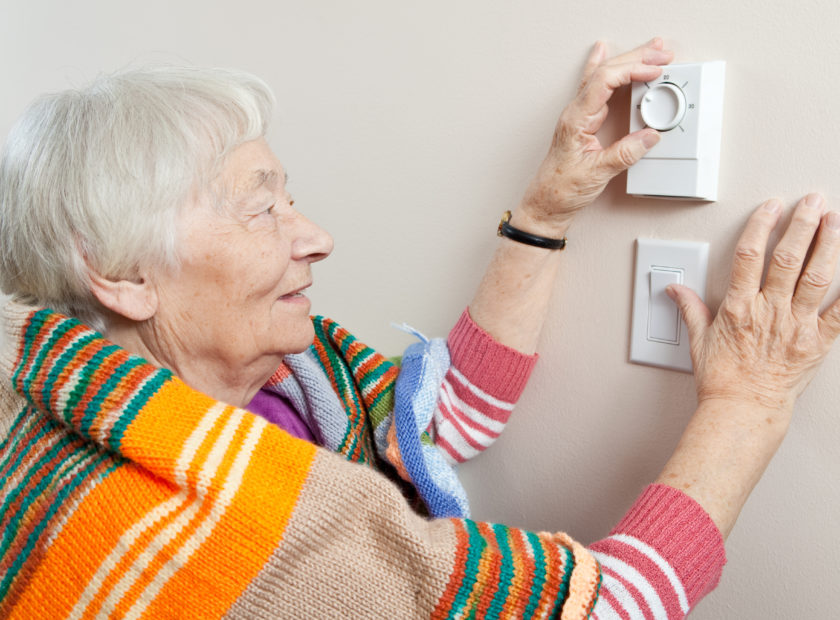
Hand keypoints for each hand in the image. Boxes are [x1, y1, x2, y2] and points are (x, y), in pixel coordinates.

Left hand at [514, 38, 672, 235]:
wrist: (546, 204)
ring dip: (627, 61)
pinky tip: (603, 53)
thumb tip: (651, 136)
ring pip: (602, 76)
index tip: (654, 70)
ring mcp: (578, 116)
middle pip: (605, 72)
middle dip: (636, 58)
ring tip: (649, 49)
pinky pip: (596, 87)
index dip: (631, 70)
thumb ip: (625, 153)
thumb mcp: (597, 173)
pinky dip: (606, 69)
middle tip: (661, 53)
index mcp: (576, 119)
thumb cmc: (561, 190)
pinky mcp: (582, 122)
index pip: (604, 81)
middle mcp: (575, 113)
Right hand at [668, 195, 839, 415]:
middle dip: (802, 224)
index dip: (761, 226)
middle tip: (813, 202)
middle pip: (788, 258)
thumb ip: (691, 308)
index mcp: (739, 308)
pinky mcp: (817, 343)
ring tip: (835, 221)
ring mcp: (796, 326)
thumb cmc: (722, 380)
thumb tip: (674, 289)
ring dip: (828, 245)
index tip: (771, 207)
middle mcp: (769, 312)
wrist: (743, 411)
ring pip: (817, 277)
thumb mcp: (698, 340)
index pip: (749, 256)